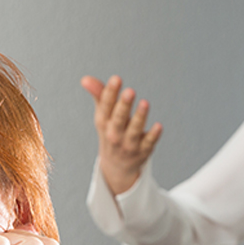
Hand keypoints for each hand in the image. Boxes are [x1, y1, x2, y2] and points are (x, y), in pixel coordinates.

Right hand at [83, 74, 163, 195]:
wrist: (116, 166)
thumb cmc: (111, 131)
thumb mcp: (103, 115)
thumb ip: (98, 94)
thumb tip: (84, 79)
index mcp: (103, 123)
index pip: (105, 107)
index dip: (110, 93)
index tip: (116, 78)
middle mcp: (114, 134)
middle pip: (118, 119)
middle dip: (123, 106)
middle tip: (130, 91)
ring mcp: (128, 144)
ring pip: (134, 130)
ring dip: (139, 117)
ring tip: (145, 103)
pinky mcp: (143, 151)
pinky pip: (148, 143)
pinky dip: (153, 136)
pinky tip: (159, 126)